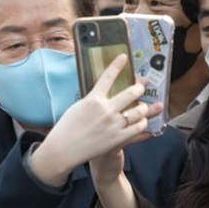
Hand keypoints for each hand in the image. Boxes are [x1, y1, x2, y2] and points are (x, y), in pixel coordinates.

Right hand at [32, 54, 150, 185]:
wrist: (63, 150)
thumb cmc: (67, 128)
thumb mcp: (77, 107)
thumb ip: (92, 100)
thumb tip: (101, 93)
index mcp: (93, 99)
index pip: (108, 77)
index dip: (117, 65)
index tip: (124, 57)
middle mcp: (105, 109)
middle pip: (130, 93)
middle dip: (139, 87)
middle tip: (142, 85)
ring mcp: (113, 124)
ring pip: (138, 111)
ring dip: (144, 107)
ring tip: (145, 106)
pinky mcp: (118, 138)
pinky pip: (138, 128)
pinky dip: (143, 124)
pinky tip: (143, 122)